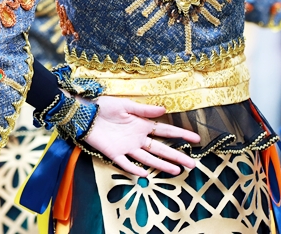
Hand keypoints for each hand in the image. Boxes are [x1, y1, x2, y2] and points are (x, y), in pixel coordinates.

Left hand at [82, 96, 200, 176]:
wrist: (84, 113)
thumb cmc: (105, 106)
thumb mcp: (126, 104)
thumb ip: (145, 110)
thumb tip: (164, 110)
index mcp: (142, 125)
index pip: (166, 132)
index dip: (181, 135)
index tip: (196, 139)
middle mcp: (138, 138)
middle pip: (161, 149)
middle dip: (177, 156)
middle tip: (192, 164)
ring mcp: (127, 147)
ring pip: (148, 159)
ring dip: (162, 165)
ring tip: (177, 171)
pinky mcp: (113, 154)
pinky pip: (125, 164)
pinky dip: (134, 169)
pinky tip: (145, 175)